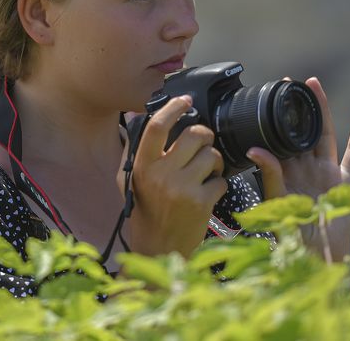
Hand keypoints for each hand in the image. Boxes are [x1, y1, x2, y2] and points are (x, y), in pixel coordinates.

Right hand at [121, 95, 227, 257]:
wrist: (157, 250)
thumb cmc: (144, 213)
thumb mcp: (129, 181)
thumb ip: (133, 152)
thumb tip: (137, 118)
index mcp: (142, 166)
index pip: (157, 127)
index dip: (173, 108)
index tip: (184, 100)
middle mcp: (161, 175)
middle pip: (193, 135)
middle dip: (204, 136)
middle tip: (203, 144)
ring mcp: (182, 189)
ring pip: (211, 156)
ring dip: (213, 162)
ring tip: (205, 174)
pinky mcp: (201, 203)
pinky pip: (220, 179)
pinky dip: (218, 184)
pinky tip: (207, 194)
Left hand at [247, 77, 349, 260]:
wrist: (318, 254)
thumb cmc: (293, 234)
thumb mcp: (277, 202)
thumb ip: (270, 175)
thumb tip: (254, 150)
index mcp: (284, 172)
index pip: (277, 139)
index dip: (273, 119)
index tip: (268, 96)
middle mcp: (304, 168)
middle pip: (300, 131)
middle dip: (296, 108)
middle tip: (291, 82)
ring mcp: (325, 172)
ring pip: (323, 134)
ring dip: (321, 111)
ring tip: (316, 86)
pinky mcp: (344, 180)